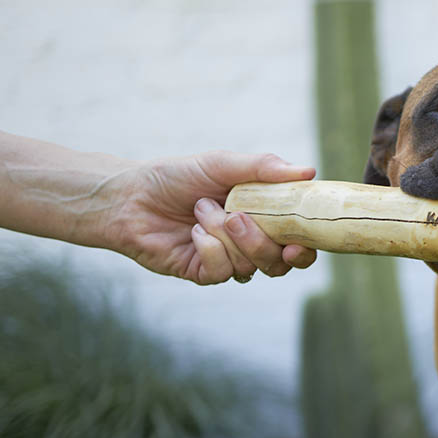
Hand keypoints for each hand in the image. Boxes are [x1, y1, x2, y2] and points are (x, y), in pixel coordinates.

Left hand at [103, 150, 317, 284]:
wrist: (130, 195)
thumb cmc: (176, 177)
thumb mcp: (222, 164)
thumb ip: (263, 168)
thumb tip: (308, 171)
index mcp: (263, 217)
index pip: (299, 241)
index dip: (307, 248)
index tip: (300, 244)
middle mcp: (250, 242)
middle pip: (279, 262)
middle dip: (262, 243)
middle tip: (238, 218)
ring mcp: (228, 260)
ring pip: (250, 266)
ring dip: (225, 236)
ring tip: (201, 210)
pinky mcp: (204, 273)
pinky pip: (222, 272)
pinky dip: (209, 249)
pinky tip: (194, 232)